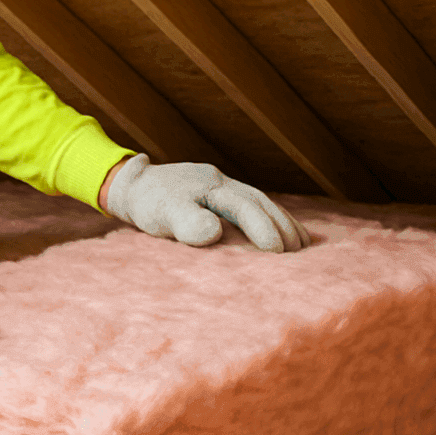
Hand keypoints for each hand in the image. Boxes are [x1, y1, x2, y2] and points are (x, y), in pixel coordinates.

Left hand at [104, 153, 310, 252]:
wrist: (133, 186)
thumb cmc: (148, 204)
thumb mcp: (161, 214)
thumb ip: (186, 222)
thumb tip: (214, 232)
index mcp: (209, 185)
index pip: (244, 206)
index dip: (263, 227)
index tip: (277, 252)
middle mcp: (220, 181)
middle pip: (260, 201)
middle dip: (283, 225)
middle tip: (300, 253)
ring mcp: (221, 184)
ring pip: (260, 200)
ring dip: (282, 221)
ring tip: (302, 245)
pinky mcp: (219, 192)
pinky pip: (252, 203)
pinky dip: (271, 217)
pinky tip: (283, 231)